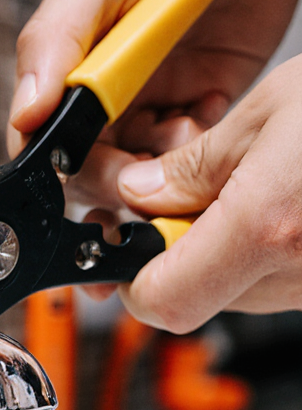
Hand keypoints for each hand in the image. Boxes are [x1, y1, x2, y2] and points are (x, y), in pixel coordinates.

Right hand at [9, 0, 301, 155]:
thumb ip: (56, 36)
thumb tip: (25, 112)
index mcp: (70, 66)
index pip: (44, 139)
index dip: (56, 165)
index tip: (81, 166)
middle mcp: (108, 91)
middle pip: (93, 166)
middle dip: (115, 176)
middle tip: (141, 164)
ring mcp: (156, 99)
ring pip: (144, 170)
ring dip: (162, 167)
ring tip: (181, 125)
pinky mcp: (203, 104)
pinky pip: (197, 155)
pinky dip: (203, 150)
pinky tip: (208, 110)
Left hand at [113, 56, 301, 331]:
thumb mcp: (272, 107)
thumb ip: (193, 164)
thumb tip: (142, 194)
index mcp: (267, 229)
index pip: (160, 302)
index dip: (131, 278)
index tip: (125, 244)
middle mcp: (299, 274)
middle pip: (194, 300)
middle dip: (172, 255)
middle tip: (176, 201)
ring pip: (236, 293)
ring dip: (218, 252)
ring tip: (243, 190)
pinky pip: (279, 283)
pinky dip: (261, 252)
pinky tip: (280, 204)